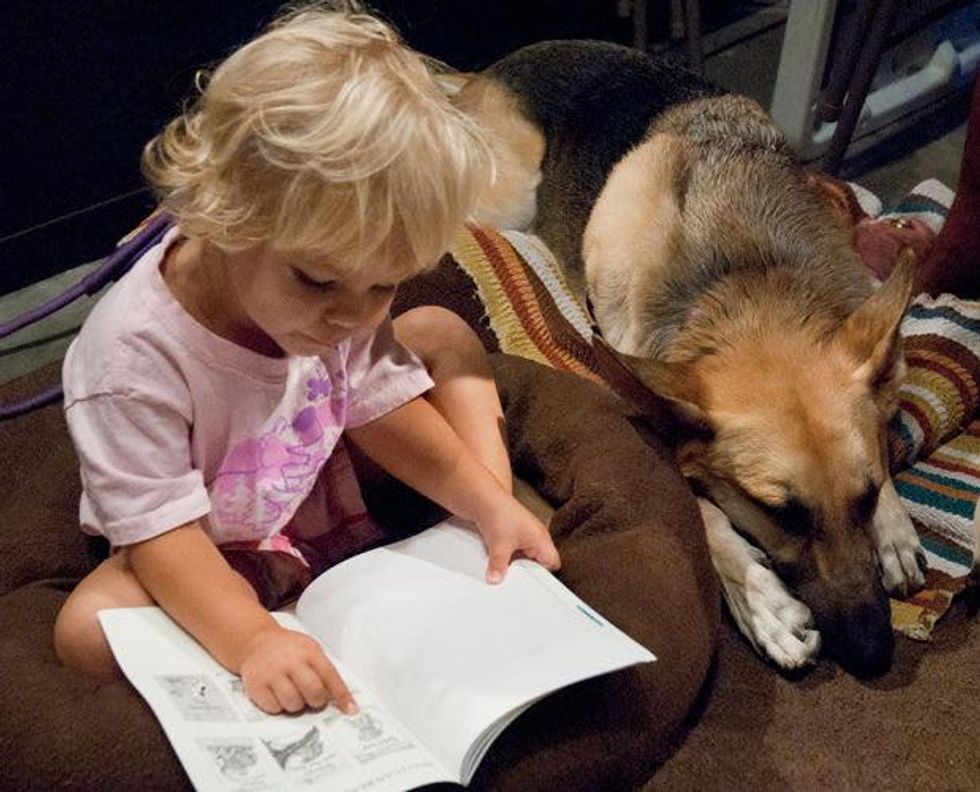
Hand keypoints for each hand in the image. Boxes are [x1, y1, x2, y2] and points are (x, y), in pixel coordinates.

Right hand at [238, 626, 356, 715]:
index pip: (330, 675)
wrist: (256, 642)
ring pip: (294, 704)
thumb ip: (323, 669)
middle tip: (314, 698)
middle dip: (317, 701)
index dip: (342, 695)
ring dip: (297, 705)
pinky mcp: (256, 685)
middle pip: (313, 691)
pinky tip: (277, 694)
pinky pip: (274, 708)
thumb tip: (341, 697)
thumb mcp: (310, 649)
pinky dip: (279, 706)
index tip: (351, 710)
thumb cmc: (288, 649)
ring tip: (293, 692)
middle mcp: (290, 661)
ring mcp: (272, 673)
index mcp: (308, 651)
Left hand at [476, 495, 560, 583]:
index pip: (553, 563)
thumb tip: (495, 580)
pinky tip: (499, 559)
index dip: (544, 575)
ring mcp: (526, 536)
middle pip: (539, 562)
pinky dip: (508, 557)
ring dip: (516, 564)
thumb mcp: (499, 546)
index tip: (532, 583)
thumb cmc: (500, 513)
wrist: (484, 499)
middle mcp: (537, 537)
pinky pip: (516, 552)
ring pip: (526, 558)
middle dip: (528, 571)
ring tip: (506, 568)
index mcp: (541, 539)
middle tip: (516, 578)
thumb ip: (498, 567)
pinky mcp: (514, 534)